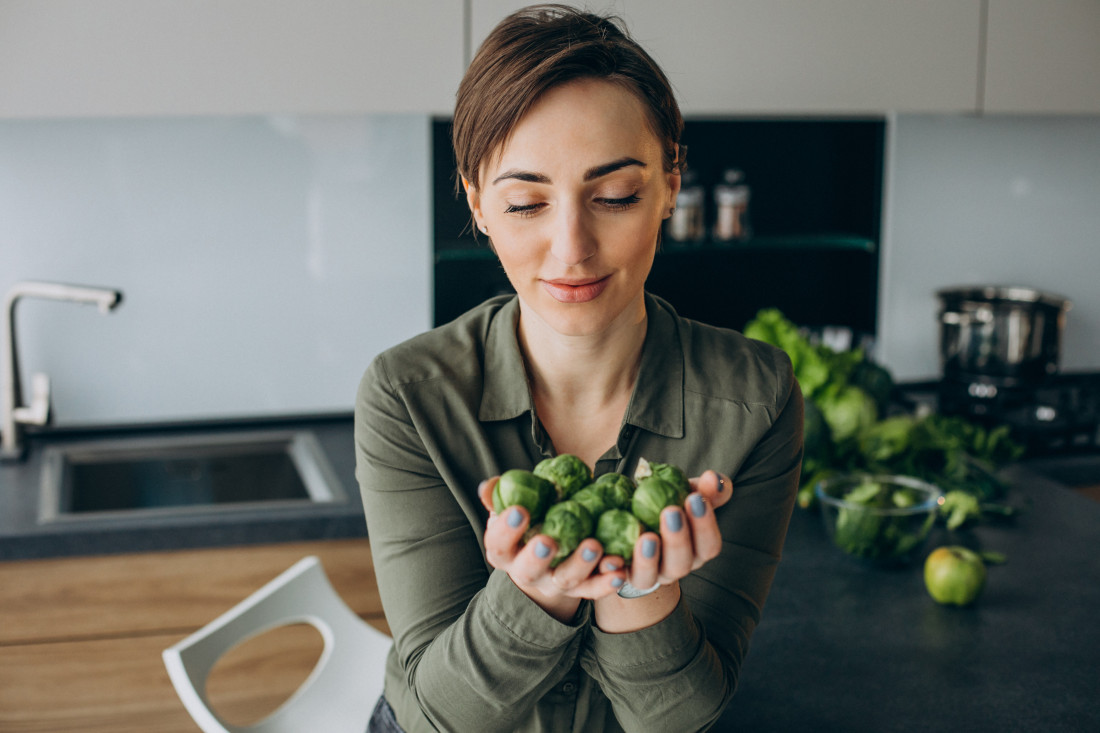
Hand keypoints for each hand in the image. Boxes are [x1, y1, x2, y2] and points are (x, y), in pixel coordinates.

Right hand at [478, 478, 626, 618]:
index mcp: (505, 553)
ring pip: (566, 580)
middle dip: (537, 557)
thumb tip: (490, 486)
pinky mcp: (581, 589)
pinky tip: (619, 569)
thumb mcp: (512, 509)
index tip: (519, 510)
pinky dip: (607, 582)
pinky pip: (594, 589)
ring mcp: (555, 583)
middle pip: (528, 572)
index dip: (505, 530)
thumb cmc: (528, 523)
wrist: (548, 557)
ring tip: (594, 546)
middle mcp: (527, 573)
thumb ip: (501, 496)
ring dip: (580, 565)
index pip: (498, 545)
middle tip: (548, 541)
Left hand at [624, 469, 732, 592]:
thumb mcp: (686, 492)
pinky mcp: (620, 575)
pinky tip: (611, 558)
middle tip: (671, 511)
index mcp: (695, 550)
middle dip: (678, 539)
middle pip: (681, 564)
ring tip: (647, 537)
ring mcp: (646, 575)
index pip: (709, 546)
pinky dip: (614, 569)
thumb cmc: (665, 506)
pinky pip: (616, 578)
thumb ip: (705, 488)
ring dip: (648, 559)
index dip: (705, 526)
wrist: (630, 517)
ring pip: (649, 577)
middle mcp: (673, 567)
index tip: (695, 499)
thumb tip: (713, 479)